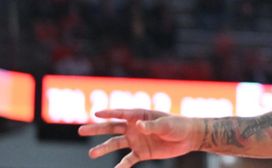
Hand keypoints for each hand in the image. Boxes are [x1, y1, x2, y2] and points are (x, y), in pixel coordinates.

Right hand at [78, 109, 200, 167]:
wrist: (188, 138)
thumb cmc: (178, 125)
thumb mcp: (166, 124)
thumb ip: (151, 126)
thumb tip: (138, 125)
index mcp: (140, 115)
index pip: (121, 113)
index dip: (108, 113)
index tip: (95, 113)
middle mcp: (134, 127)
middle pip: (112, 127)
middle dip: (97, 128)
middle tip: (80, 130)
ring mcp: (136, 140)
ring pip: (115, 144)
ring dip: (103, 148)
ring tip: (91, 154)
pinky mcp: (141, 153)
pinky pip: (127, 160)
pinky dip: (121, 166)